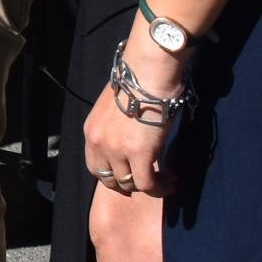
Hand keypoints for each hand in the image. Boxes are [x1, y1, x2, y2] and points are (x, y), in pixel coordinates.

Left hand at [81, 29, 186, 198]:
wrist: (147, 74)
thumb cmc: (137, 83)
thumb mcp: (114, 108)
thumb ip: (115, 127)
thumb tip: (129, 137)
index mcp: (91, 131)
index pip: (95, 165)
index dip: (112, 173)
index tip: (130, 173)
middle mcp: (99, 143)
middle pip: (108, 178)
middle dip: (127, 183)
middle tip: (147, 179)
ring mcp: (117, 151)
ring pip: (129, 183)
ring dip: (147, 185)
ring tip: (165, 179)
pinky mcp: (139, 154)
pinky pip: (146, 184)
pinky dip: (159, 187)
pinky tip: (170, 181)